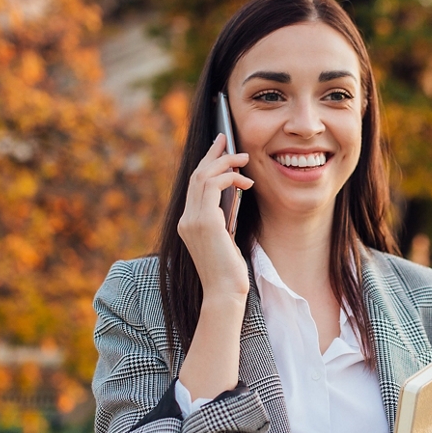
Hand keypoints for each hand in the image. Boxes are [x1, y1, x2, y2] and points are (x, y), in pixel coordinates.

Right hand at [176, 133, 254, 296]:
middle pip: (196, 175)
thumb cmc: (229, 273)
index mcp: (188, 224)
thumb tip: (234, 197)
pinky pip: (214, 187)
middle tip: (227, 138)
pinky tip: (246, 182)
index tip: (218, 149)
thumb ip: (223, 220)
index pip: (195, 186)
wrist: (224, 294)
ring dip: (225, 163)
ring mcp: (192, 220)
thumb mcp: (225, 240)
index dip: (206, 164)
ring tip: (244, 158)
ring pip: (203, 177)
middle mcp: (186, 219)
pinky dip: (230, 178)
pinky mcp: (204, 222)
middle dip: (213, 154)